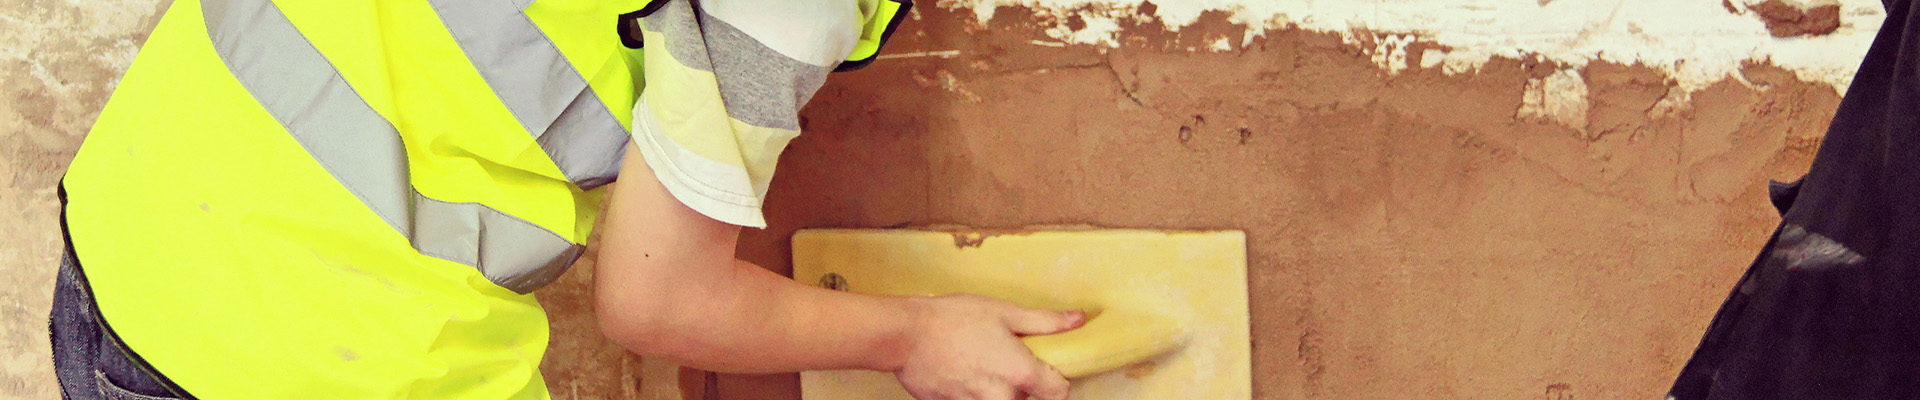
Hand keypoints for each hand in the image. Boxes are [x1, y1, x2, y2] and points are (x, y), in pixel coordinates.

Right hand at [893, 294, 1087, 399]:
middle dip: (1021, 385)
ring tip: (979, 365)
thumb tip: (1077, 320)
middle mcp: (1001, 397)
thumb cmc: (953, 319)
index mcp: (1019, 372)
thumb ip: (1044, 321)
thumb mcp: (1003, 312)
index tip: (1046, 369)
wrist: (905, 336)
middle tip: (1003, 359)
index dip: (1056, 381)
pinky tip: (961, 372)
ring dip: (996, 391)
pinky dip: (972, 394)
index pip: (1059, 394)